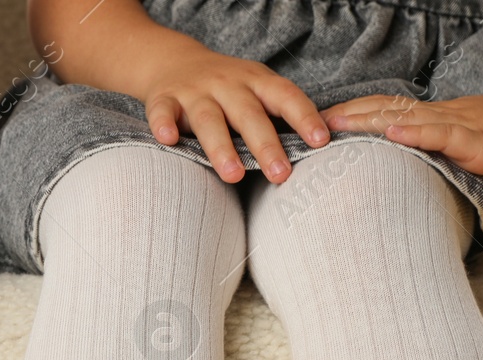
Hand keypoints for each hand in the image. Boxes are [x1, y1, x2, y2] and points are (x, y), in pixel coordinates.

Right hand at [136, 40, 329, 182]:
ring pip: (209, 119)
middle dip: (266, 144)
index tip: (320, 142)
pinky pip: (163, 112)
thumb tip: (316, 152)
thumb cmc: (226, 89)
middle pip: (248, 114)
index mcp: (256, 81)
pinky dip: (164, 125)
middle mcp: (227, 84)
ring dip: (221, 147)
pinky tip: (169, 140)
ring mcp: (194, 91)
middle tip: (281, 174)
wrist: (174, 62)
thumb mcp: (255, 90)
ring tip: (234, 174)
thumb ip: (277, 115)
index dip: (303, 117)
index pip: (285, 97)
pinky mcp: (164, 98)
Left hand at [321, 89, 482, 178]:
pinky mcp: (477, 139)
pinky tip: (392, 134)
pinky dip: (416, 134)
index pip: (383, 113)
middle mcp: (438, 117)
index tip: (315, 124)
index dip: (350, 116)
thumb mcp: (463, 146)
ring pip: (405, 118)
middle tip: (306, 124)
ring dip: (367, 121)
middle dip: (344, 117)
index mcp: (432, 120)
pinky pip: (443, 133)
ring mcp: (457, 125)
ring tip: (334, 124)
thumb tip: (402, 172)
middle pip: (383, 111)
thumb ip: (433, 155)